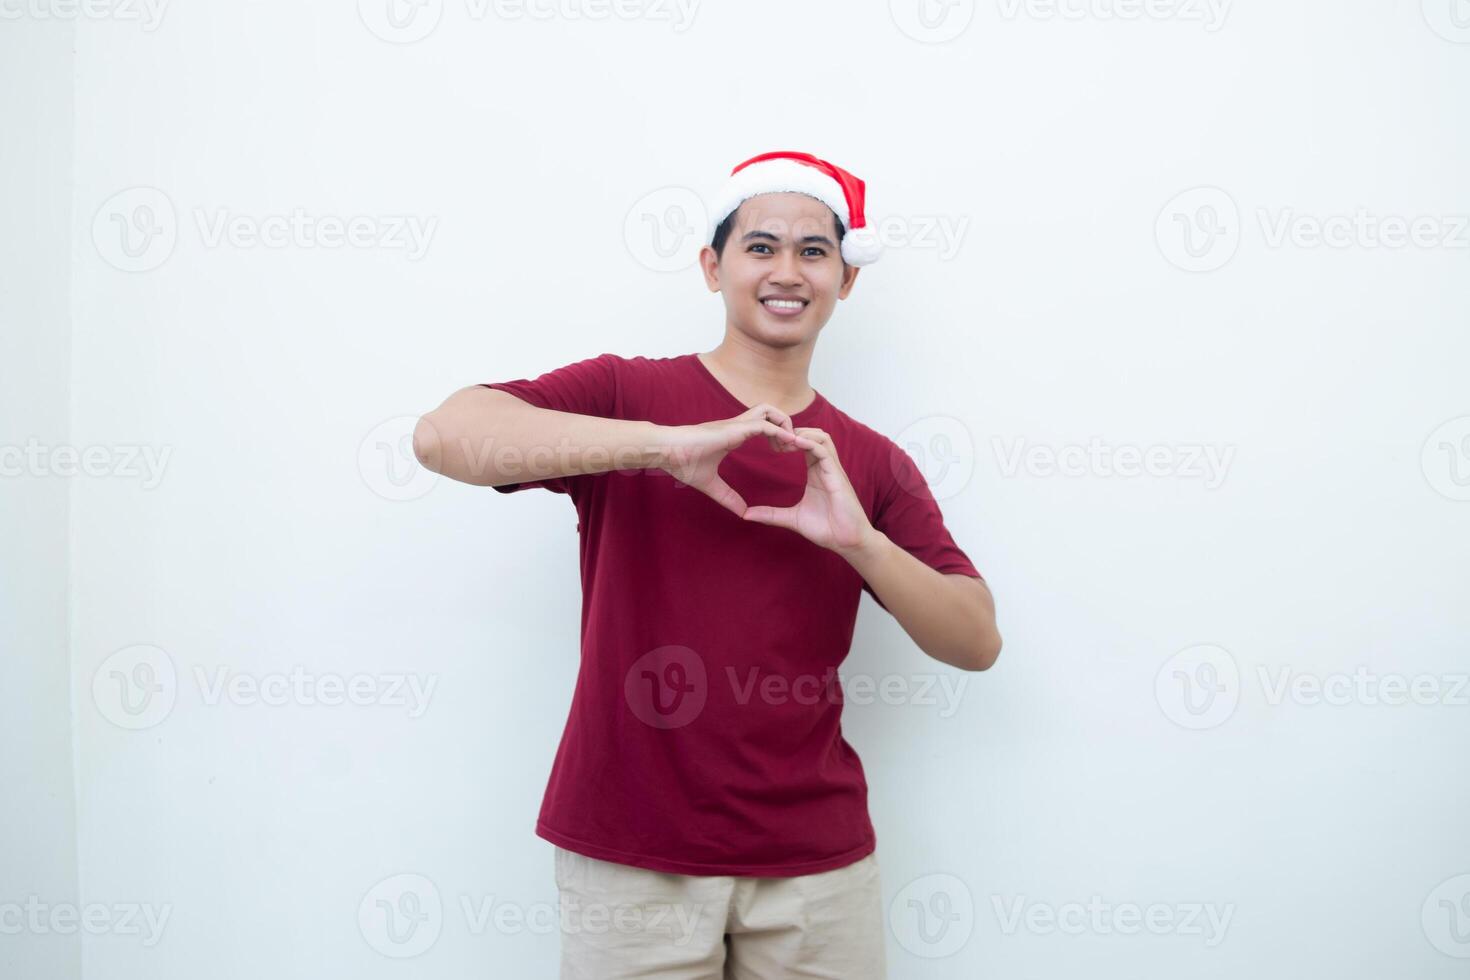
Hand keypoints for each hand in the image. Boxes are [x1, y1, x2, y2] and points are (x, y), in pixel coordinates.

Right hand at [652, 405, 800, 516]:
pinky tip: (788, 443)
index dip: (778, 435)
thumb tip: (743, 513)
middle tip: (791, 446)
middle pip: (771, 412)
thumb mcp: (710, 484)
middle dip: (786, 424)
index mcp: (734, 435)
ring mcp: (736, 425)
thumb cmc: (682, 462)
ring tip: (789, 444)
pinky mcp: (734, 428)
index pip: (764, 426)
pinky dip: (779, 431)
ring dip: (784, 423)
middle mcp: (738, 426)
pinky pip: (764, 425)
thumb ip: (727, 497)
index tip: (785, 452)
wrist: (666, 451)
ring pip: (770, 410)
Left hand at [740, 427, 876, 553]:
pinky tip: (796, 444)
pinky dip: (810, 443)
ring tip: (785, 438)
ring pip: (821, 437)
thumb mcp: (792, 519)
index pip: (804, 444)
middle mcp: (825, 467)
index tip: (769, 442)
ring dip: (803, 433)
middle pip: (814, 434)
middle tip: (775, 436)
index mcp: (816, 472)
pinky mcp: (837, 476)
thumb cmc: (826, 529)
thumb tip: (746, 515)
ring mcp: (833, 470)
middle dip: (795, 430)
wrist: (846, 541)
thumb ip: (771, 514)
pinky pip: (824, 451)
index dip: (787, 439)